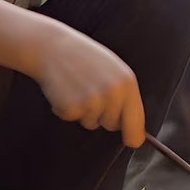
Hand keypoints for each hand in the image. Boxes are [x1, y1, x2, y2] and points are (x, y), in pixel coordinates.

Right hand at [29, 22, 145, 146]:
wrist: (53, 48)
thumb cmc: (86, 59)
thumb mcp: (114, 71)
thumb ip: (125, 95)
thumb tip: (134, 127)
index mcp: (127, 83)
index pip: (136, 119)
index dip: (135, 135)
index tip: (133, 142)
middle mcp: (113, 94)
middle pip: (113, 125)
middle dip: (103, 116)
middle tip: (91, 92)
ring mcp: (92, 102)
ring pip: (92, 123)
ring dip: (84, 111)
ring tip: (77, 87)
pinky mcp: (72, 108)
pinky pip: (73, 118)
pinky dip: (66, 109)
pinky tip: (64, 89)